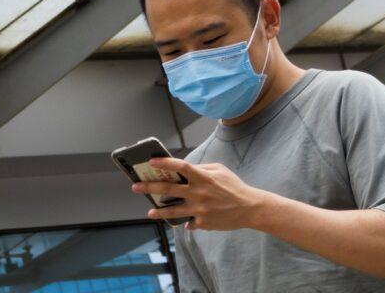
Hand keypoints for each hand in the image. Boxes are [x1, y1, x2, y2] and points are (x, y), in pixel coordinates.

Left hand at [131, 156, 268, 230]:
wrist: (249, 207)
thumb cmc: (234, 186)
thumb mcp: (220, 170)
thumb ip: (202, 169)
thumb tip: (185, 170)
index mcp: (203, 177)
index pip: (180, 167)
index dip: (165, 163)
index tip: (151, 161)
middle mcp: (198, 193)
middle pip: (168, 189)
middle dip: (149, 187)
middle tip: (136, 186)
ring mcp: (198, 209)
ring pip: (172, 210)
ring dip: (159, 210)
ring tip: (150, 211)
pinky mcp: (202, 222)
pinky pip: (189, 222)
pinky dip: (187, 221)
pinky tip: (185, 221)